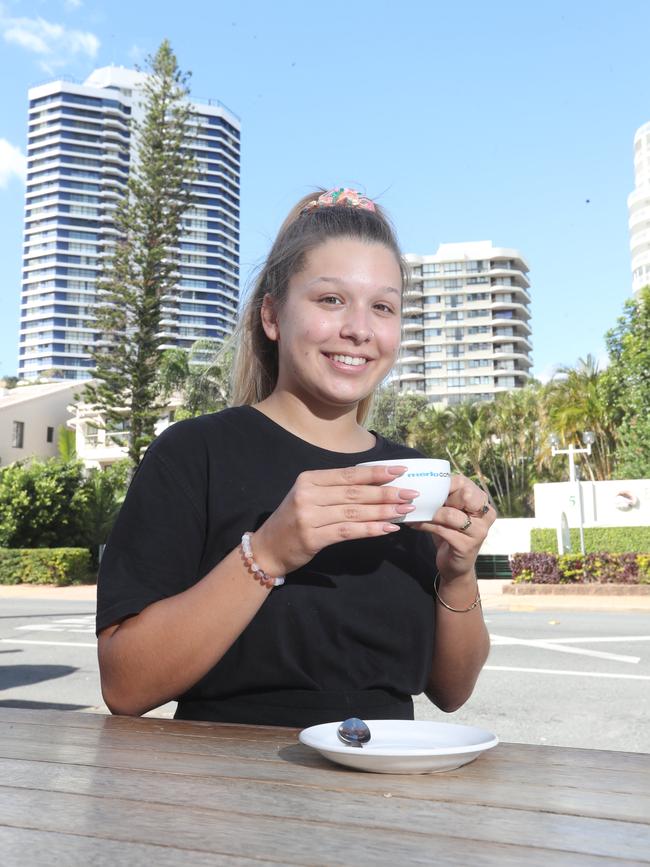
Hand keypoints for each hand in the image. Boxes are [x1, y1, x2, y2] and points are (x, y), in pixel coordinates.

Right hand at [252, 465, 419, 576]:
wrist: (267, 548)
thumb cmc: (293, 520)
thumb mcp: (309, 497)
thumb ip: (335, 489)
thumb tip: (374, 484)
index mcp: (308, 479)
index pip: (348, 474)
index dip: (375, 473)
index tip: (400, 471)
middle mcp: (308, 495)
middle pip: (355, 493)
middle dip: (386, 493)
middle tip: (410, 493)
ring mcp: (309, 517)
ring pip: (355, 512)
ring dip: (383, 511)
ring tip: (405, 510)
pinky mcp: (313, 538)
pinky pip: (348, 531)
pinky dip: (371, 530)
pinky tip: (388, 528)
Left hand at [409, 475, 495, 580]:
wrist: (455, 565)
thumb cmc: (450, 532)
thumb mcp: (450, 510)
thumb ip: (445, 497)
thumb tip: (422, 483)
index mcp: (482, 501)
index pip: (463, 482)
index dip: (443, 485)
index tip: (428, 490)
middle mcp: (486, 514)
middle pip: (464, 495)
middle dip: (441, 498)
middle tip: (427, 504)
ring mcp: (479, 531)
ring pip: (450, 514)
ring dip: (429, 514)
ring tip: (416, 513)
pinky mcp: (467, 545)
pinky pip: (441, 530)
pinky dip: (425, 525)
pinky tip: (414, 524)